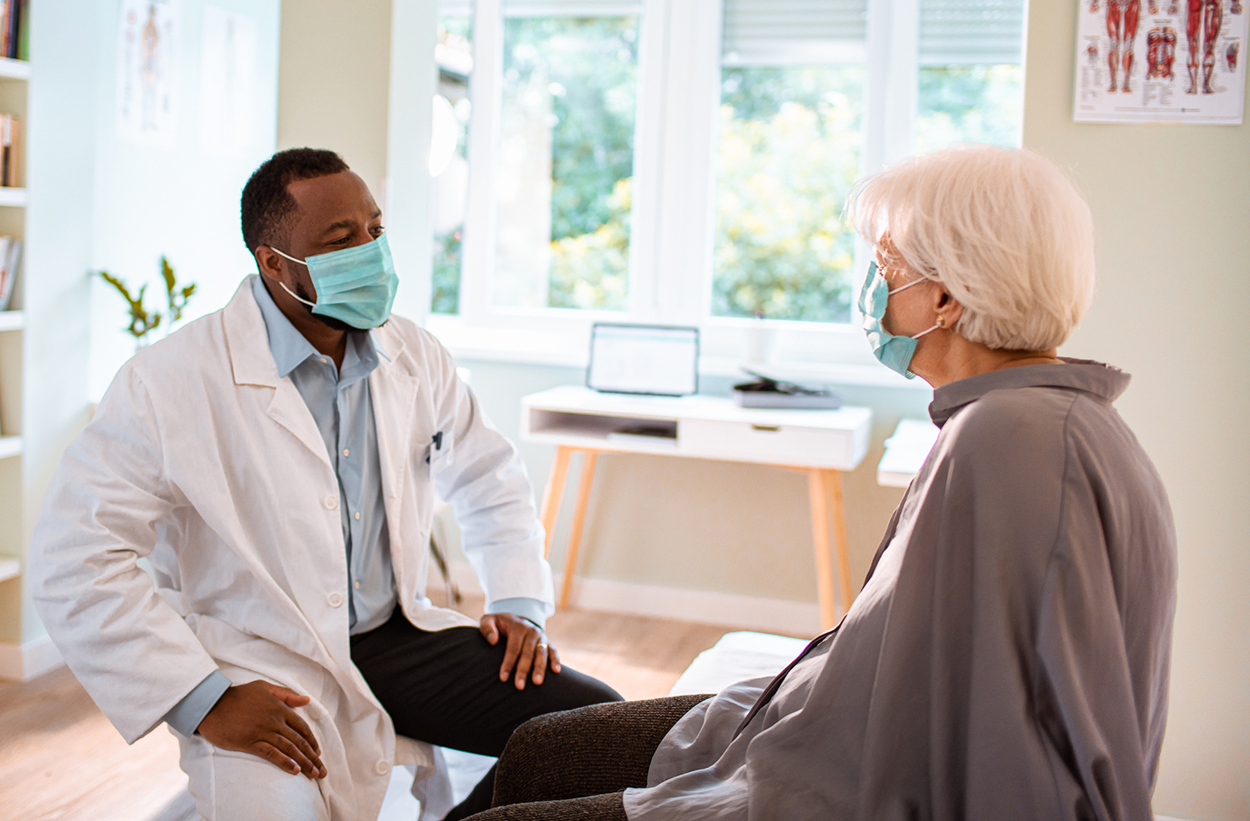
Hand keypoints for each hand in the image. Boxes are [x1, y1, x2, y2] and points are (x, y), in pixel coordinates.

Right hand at [196, 680, 326, 778]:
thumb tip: (307, 700)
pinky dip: (284, 762)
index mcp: (279, 708)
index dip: (312, 741)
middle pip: (299, 741)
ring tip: (313, 774)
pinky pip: (271, 753)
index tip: (318, 753)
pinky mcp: (249, 742)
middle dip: (313, 757)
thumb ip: (286, 694)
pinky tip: (294, 770)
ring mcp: (262, 731)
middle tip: (321, 771)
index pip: (302, 727)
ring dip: (303, 762)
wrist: (212, 704)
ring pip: (289, 748)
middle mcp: (274, 721)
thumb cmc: (237, 695)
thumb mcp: (264, 687)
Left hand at [480, 613, 561, 689]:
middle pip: (528, 652)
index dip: (508, 663)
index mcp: (518, 626)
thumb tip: (493, 641)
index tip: (503, 678)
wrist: (516, 619)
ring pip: (542, 653)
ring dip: (540, 668)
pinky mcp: (547, 642)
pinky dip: (555, 660)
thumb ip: (487, 627)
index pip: (513, 647)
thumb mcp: (489, 620)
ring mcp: (541, 637)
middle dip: (523, 670)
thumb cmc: (499, 624)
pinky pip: (553, 651)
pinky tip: (556, 671)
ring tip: (537, 682)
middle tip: (519, 686)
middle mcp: (531, 631)